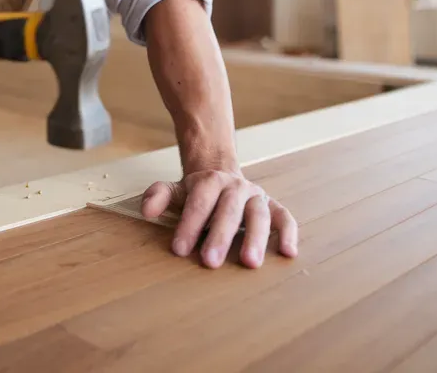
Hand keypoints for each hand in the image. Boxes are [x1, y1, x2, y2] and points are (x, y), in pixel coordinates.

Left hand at [141, 169, 297, 268]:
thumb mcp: (175, 190)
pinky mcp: (273, 207)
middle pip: (229, 210)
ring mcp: (256, 197)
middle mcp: (236, 187)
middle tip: (210, 262)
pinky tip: (288, 253)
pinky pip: (285, 218)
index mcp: (210, 181)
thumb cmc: (197, 192)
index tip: (179, 250)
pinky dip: (289, 233)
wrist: (220, 173)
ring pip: (259, 215)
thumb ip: (160, 196)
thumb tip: (147, 211)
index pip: (199, 202)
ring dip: (255, 238)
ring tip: (250, 263)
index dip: (189, 225)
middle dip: (219, 236)